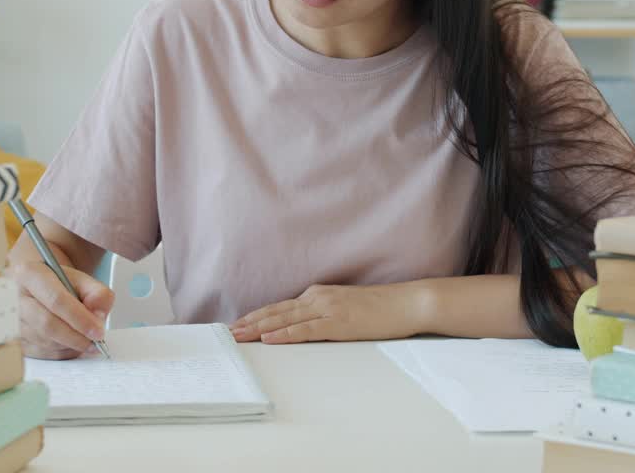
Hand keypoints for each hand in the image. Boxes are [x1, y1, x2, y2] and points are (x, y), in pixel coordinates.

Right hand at [7, 260, 115, 359]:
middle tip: (96, 342)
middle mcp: (14, 297)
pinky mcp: (14, 340)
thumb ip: (98, 294)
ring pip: (45, 342)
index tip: (98, 331)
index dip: (80, 319)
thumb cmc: (59, 283)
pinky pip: (41, 354)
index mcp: (30, 274)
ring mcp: (10, 321)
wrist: (38, 287)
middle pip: (47, 324)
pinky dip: (61, 352)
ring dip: (70, 345)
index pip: (56, 300)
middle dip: (76, 337)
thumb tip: (98, 317)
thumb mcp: (82, 280)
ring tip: (85, 339)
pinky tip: (71, 344)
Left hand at [229, 282, 432, 343]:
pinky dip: (285, 333)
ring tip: (239, 336)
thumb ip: (324, 314)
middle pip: (276, 311)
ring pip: (285, 319)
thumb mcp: (345, 308)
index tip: (238, 324)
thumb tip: (304, 326)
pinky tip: (270, 338)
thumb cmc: (380, 308)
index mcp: (318, 295)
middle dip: (249, 322)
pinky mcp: (338, 322)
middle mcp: (318, 298)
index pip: (280, 307)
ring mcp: (327, 309)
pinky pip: (306, 329)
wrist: (406, 303)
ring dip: (259, 328)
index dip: (257, 316)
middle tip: (227, 332)